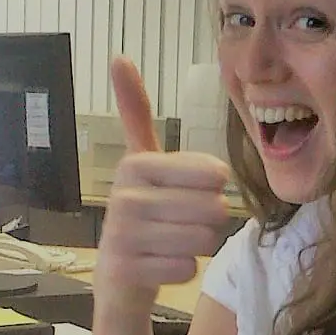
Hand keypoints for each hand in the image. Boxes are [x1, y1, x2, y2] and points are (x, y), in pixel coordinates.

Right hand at [95, 57, 229, 310]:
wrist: (120, 277)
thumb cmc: (146, 214)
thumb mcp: (144, 162)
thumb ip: (136, 115)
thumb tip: (119, 57)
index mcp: (136, 165)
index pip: (213, 173)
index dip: (216, 187)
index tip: (193, 190)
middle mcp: (125, 196)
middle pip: (213, 208)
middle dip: (208, 220)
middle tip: (182, 223)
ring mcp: (122, 235)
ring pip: (203, 239)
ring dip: (199, 245)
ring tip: (174, 243)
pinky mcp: (125, 270)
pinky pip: (187, 268)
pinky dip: (184, 269)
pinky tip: (163, 265)